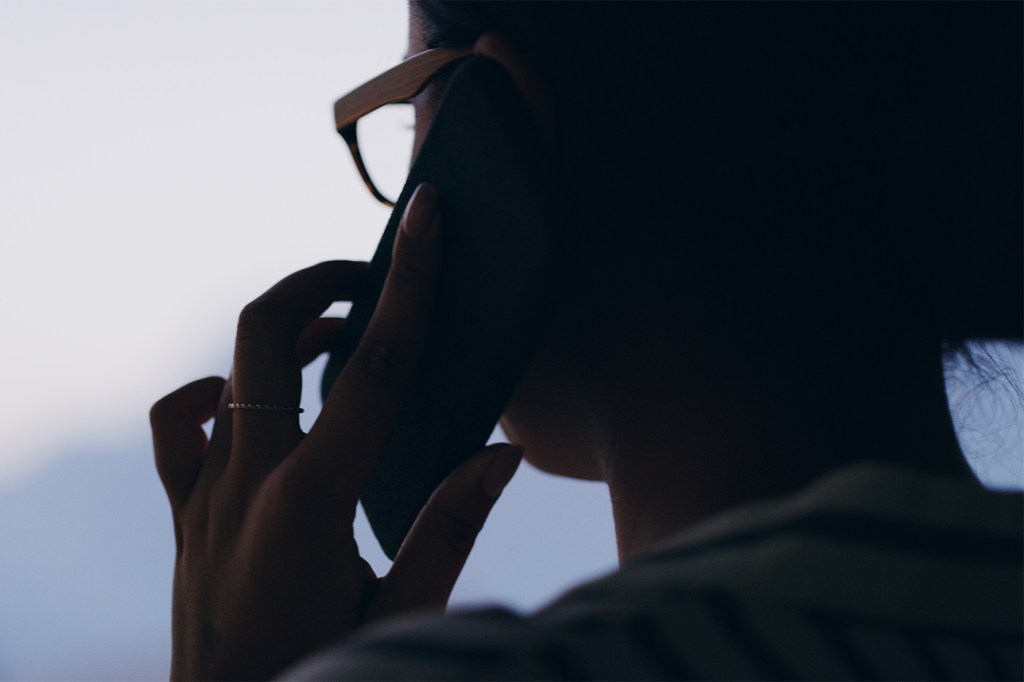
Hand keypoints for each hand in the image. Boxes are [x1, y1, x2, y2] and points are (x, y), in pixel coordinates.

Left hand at [150, 184, 522, 680]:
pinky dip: (215, 391)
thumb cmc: (324, 674)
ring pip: (225, 370)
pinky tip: (255, 404)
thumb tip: (500, 452)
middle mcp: (248, 481)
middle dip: (318, 281)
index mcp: (312, 501)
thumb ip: (450, 527)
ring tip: (338, 336)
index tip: (425, 215)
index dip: (408, 282)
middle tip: (367, 276)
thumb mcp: (403, 613)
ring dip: (282, 333)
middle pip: (269, 334)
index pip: (373, 367)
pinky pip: (178, 424)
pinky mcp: (184, 512)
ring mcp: (205, 493)